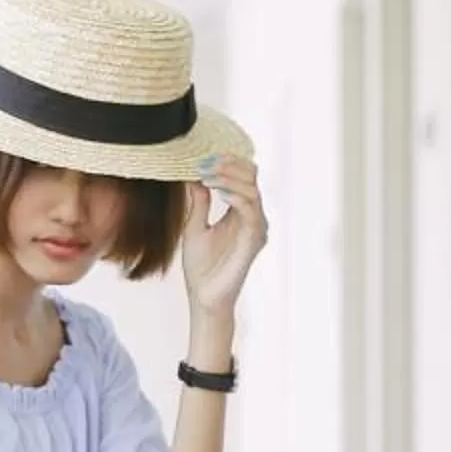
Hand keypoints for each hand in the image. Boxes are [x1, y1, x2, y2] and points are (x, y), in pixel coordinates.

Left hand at [182, 151, 268, 319]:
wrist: (204, 296)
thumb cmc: (201, 266)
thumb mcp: (194, 227)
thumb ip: (198, 202)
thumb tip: (194, 175)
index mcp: (239, 212)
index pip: (242, 176)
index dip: (227, 162)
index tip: (202, 155)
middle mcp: (252, 217)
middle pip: (251, 177)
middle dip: (228, 164)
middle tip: (204, 160)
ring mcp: (256, 228)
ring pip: (251, 190)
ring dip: (228, 178)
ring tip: (206, 174)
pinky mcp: (254, 240)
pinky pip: (250, 210)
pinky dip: (234, 196)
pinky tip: (216, 190)